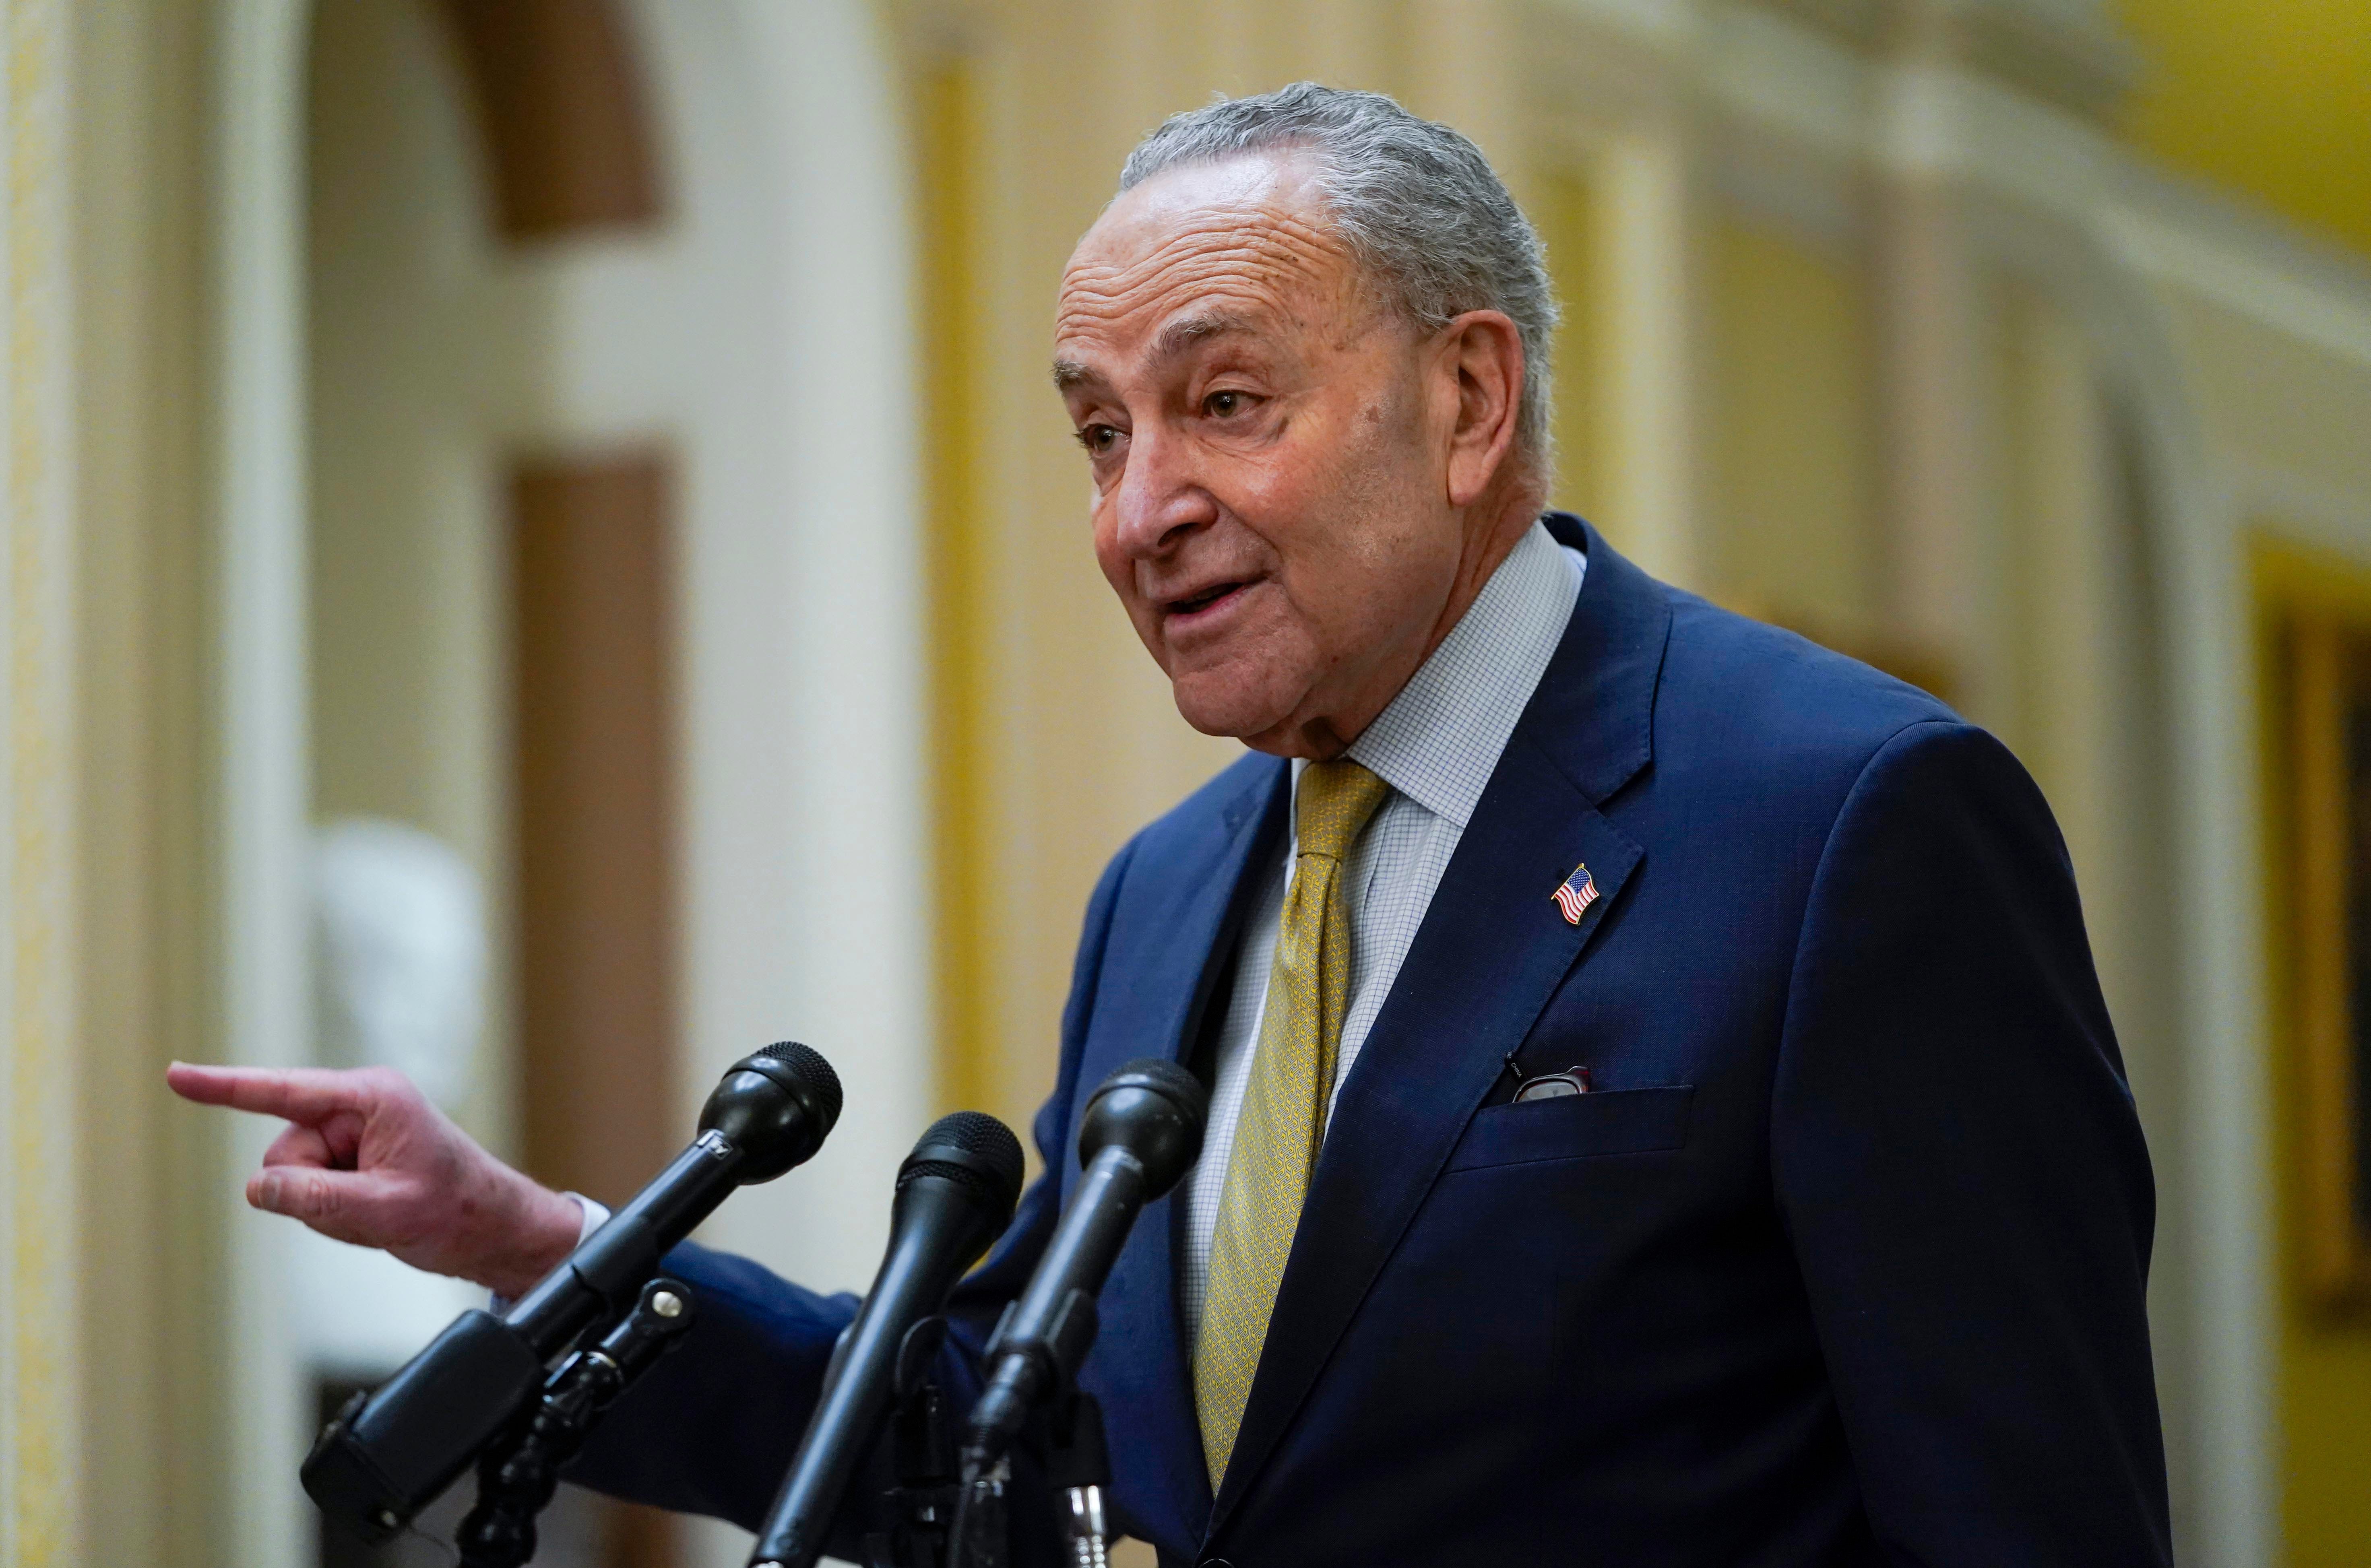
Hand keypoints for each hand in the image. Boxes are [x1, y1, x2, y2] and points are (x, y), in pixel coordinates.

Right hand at [165, 1062, 585, 1298]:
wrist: (490, 1229)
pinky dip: (333, 1213)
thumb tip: (256, 1188)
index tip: (175, 1074)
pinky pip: (309, 1192)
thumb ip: (317, 1198)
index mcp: (372, 1098)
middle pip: (284, 1154)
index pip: (282, 1092)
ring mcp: (352, 1134)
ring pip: (292, 1179)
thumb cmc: (455, 1210)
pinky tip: (372, 1215)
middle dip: (312, 1191)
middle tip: (372, 1206)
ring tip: (379, 1210)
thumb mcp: (384, 1209)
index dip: (224, 1087)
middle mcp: (357, 1108)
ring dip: (326, 1206)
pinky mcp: (349, 1160)